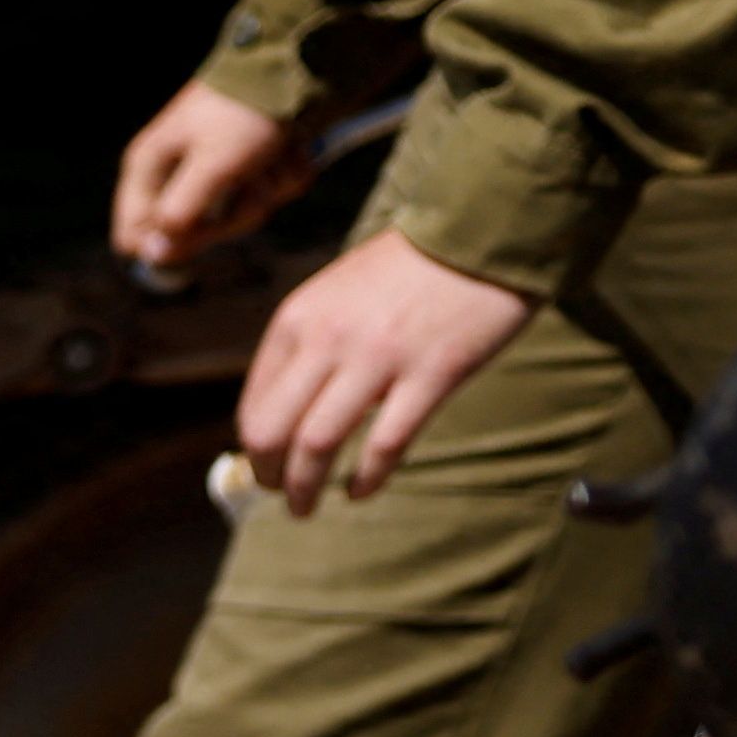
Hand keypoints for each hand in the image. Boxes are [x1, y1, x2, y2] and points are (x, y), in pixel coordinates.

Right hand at [107, 81, 310, 282]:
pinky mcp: (252, 163)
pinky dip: (287, 173)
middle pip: (196, 233)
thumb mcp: (211, 168)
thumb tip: (149, 256)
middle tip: (248, 179)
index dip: (168, 244)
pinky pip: (269, 191)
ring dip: (267, 189)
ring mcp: (217, 169)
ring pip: (241, 213)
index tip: (202, 229)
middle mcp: (178, 172)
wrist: (298, 66)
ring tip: (274, 154)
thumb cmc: (244, 114)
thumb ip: (178, 215)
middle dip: (234, 212)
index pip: (134, 236)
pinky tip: (290, 147)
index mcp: (150, 168)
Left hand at [232, 228, 538, 512]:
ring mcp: (379, 358)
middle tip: (282, 494)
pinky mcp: (431, 373)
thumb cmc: (408, 266)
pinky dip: (367, 478)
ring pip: (318, 446)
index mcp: (298, 321)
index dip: (255, 448)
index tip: (266, 467)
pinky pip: (385, 445)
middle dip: (270, 476)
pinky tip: (361, 491)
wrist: (481, 227)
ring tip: (308, 508)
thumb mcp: (336, 293)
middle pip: (272, 433)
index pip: (255, 405)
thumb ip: (308, 344)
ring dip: (306, 489)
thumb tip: (286, 411)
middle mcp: (328, 341)